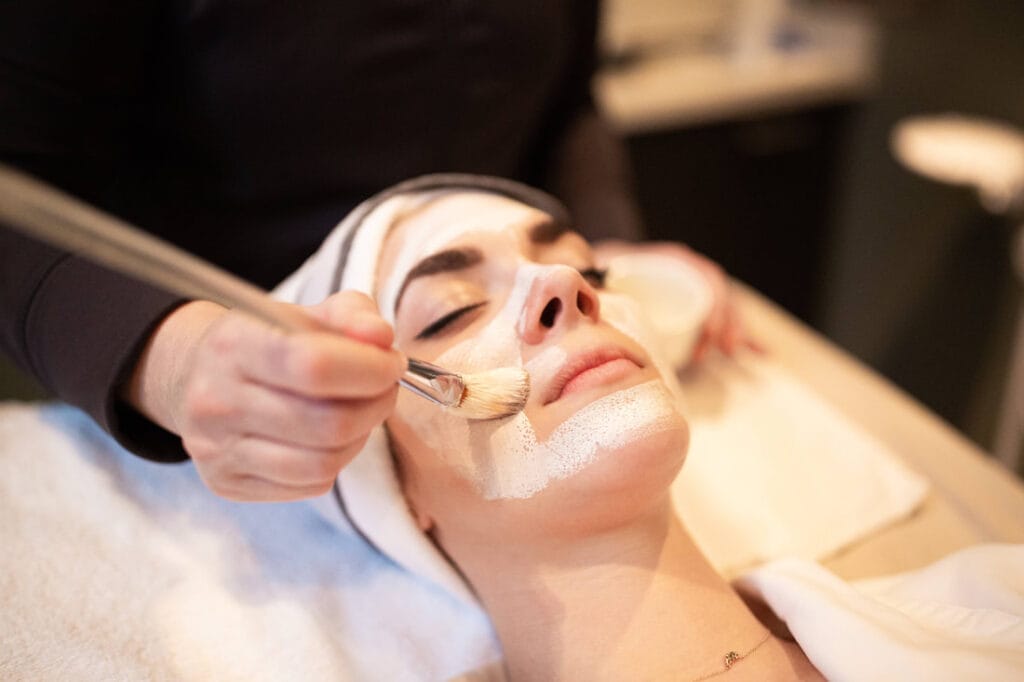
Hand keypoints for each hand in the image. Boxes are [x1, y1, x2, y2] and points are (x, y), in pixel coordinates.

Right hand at [126, 292, 404, 500]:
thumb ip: (351, 315)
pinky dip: (336, 462)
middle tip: (385, 390)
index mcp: (235, 343)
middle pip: (328, 422)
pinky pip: (310, 486)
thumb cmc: (268, 341)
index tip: (392, 364)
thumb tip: (381, 337)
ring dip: (360, 438)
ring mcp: (217, 449)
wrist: (197, 376)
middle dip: (376, 406)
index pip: (315, 365)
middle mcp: (216, 399)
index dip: (370, 369)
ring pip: (323, 462)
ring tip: (361, 414)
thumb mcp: (306, 314)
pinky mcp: (226, 483)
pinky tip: (331, 438)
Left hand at [594, 240, 760, 363]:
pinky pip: (726, 317)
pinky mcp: (699, 304)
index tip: (708, 337)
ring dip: (735, 329)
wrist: (605, 265)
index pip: (708, 280)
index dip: (714, 308)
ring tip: (733, 353)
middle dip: (729, 323)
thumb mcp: (602, 274)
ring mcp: (697, 286)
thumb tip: (592, 297)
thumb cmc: (604, 273)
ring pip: (727, 306)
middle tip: (726, 350)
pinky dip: (742, 333)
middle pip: (722, 295)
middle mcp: (691, 270)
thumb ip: (596, 284)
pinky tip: (760, 353)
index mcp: (675, 260)